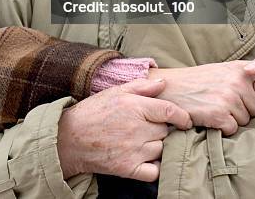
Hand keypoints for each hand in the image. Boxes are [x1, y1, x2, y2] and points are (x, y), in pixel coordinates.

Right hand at [57, 78, 191, 181]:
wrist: (70, 138)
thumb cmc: (94, 111)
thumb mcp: (116, 91)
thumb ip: (141, 86)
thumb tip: (163, 82)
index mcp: (134, 107)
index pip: (169, 111)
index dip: (181, 116)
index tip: (184, 120)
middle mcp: (136, 129)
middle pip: (166, 131)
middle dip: (163, 129)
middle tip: (152, 127)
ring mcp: (133, 151)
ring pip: (161, 149)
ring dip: (158, 146)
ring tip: (145, 141)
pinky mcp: (128, 169)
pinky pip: (154, 171)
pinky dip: (155, 166)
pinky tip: (147, 159)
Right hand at [148, 61, 254, 135]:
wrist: (170, 87)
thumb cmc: (197, 81)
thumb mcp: (223, 70)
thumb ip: (244, 77)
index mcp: (240, 69)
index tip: (242, 99)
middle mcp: (237, 82)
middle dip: (245, 111)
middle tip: (224, 104)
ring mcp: (228, 98)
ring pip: (245, 121)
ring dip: (232, 119)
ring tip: (214, 108)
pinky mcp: (219, 115)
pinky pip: (233, 130)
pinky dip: (222, 128)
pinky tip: (210, 117)